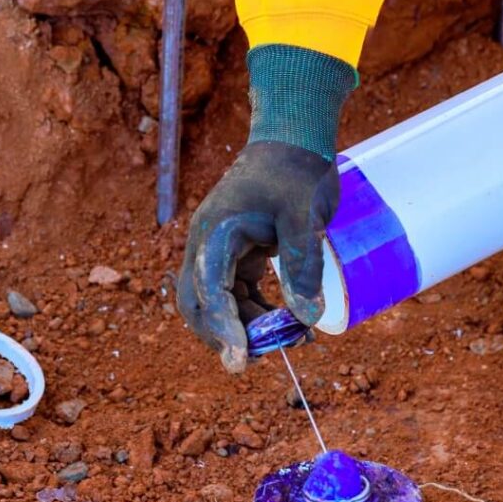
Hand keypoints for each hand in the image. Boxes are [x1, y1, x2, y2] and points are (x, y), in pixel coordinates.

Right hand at [177, 142, 339, 372]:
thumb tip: (305, 318)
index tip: (241, 360)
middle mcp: (207, 245)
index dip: (223, 328)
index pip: (208, 289)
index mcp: (215, 232)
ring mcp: (219, 251)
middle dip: (222, 336)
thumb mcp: (304, 217)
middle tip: (253, 361)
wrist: (293, 140)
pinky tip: (288, 324)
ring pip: (217, 304)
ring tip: (288, 341)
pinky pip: (236, 295)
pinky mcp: (237, 256)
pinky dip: (255, 314)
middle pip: (197, 304)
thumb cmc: (295, 171)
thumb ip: (303, 266)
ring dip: (244, 328)